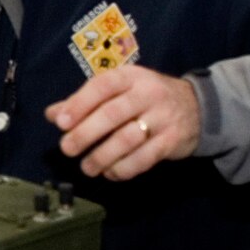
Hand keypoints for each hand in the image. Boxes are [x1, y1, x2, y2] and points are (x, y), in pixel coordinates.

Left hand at [45, 66, 200, 181]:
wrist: (197, 107)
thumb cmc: (146, 98)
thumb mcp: (119, 90)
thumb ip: (85, 101)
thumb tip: (52, 114)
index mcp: (130, 77)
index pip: (102, 86)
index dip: (79, 104)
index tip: (60, 123)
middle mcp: (148, 93)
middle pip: (112, 114)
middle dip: (86, 133)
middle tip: (67, 149)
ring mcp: (162, 117)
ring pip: (127, 140)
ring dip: (102, 156)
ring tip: (87, 167)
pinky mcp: (172, 141)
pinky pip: (144, 159)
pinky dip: (124, 169)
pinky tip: (110, 172)